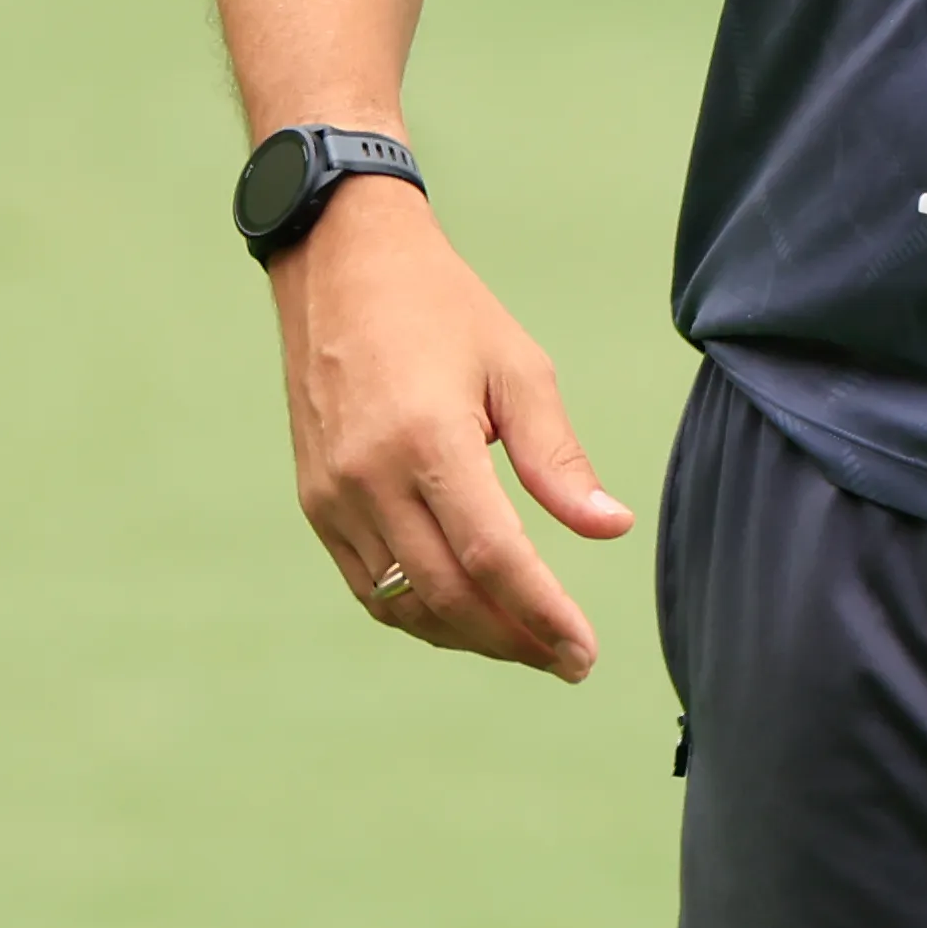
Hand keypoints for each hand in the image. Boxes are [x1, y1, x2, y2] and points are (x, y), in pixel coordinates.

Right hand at [268, 176, 629, 677]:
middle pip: (448, 594)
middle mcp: (369, 477)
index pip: (494, 556)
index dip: (543, 614)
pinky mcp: (315, 503)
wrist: (342, 268)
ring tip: (526, 641)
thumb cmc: (444, 309)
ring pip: (404, 603)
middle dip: (514, 639)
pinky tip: (467, 612)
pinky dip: (420, 612)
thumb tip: (612, 528)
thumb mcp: (519, 367)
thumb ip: (558, 457)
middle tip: (567, 659)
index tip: (585, 653)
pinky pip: (369, 585)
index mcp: (428, 438)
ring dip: (468, 635)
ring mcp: (333, 496)